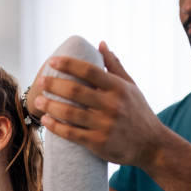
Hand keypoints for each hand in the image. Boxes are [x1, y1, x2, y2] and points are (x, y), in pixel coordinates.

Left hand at [34, 41, 167, 168]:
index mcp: (118, 88)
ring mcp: (104, 125)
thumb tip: (101, 44)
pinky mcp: (98, 143)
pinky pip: (71, 134)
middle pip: (75, 91)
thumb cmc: (138, 113)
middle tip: (40, 82)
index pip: (89, 71)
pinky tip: (45, 120)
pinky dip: (55, 127)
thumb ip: (115, 66)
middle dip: (54, 85)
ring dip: (50, 106)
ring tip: (38, 101)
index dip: (69, 65)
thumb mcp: (131, 87)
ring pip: (70, 113)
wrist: (152, 145)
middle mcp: (112, 105)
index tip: (52, 62)